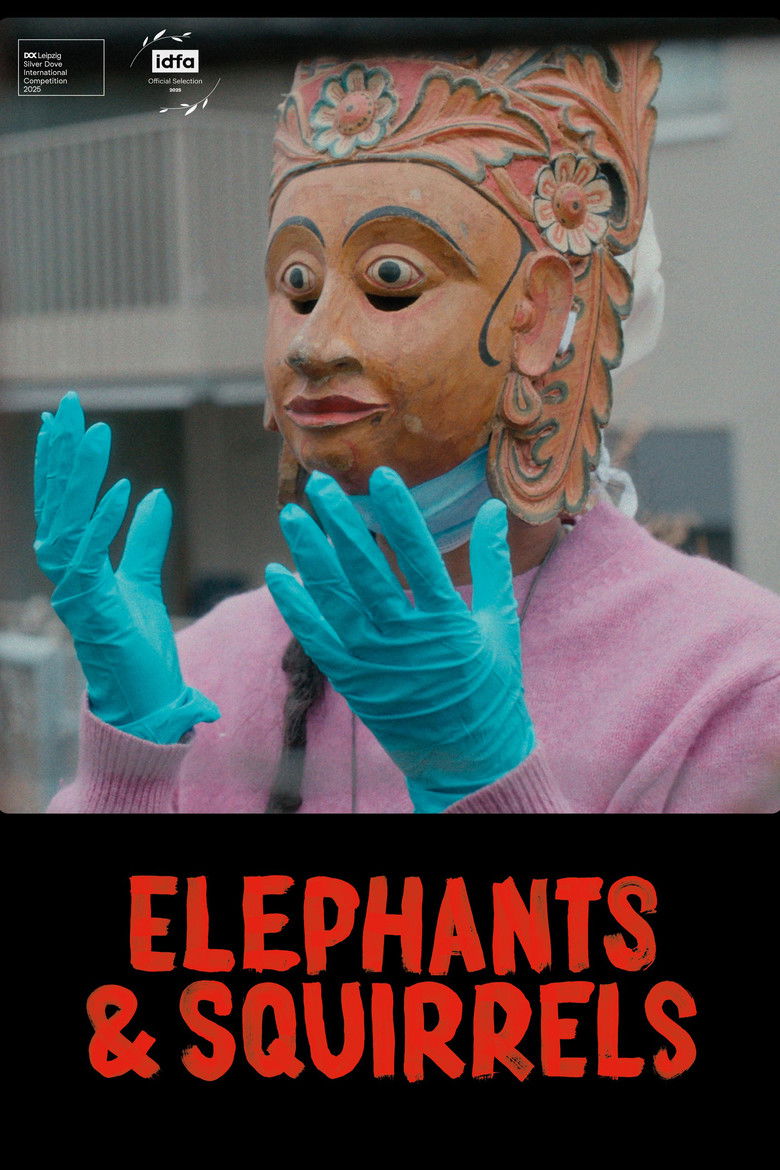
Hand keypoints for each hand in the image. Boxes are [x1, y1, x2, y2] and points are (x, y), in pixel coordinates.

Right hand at [34, 393, 219, 742]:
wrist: (146, 705)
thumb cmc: (139, 651)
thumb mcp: (144, 582)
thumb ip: (144, 541)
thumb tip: (153, 496)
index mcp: (76, 567)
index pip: (62, 504)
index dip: (62, 463)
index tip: (66, 422)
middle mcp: (67, 576)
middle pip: (55, 503)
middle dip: (60, 452)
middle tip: (68, 405)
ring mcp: (75, 593)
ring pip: (65, 521)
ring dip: (79, 475)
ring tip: (92, 431)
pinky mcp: (93, 610)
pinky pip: (91, 558)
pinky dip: (103, 523)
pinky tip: (122, 487)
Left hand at [265, 467, 533, 811]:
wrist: (468, 761)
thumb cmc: (491, 689)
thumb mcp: (499, 624)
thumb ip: (492, 564)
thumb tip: (492, 508)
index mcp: (446, 622)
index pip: (418, 555)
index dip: (397, 513)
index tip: (380, 476)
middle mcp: (404, 639)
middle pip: (365, 569)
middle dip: (340, 523)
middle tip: (319, 484)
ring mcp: (372, 661)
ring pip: (333, 598)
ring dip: (310, 554)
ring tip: (292, 516)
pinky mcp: (351, 680)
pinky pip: (316, 638)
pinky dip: (295, 606)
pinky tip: (277, 575)